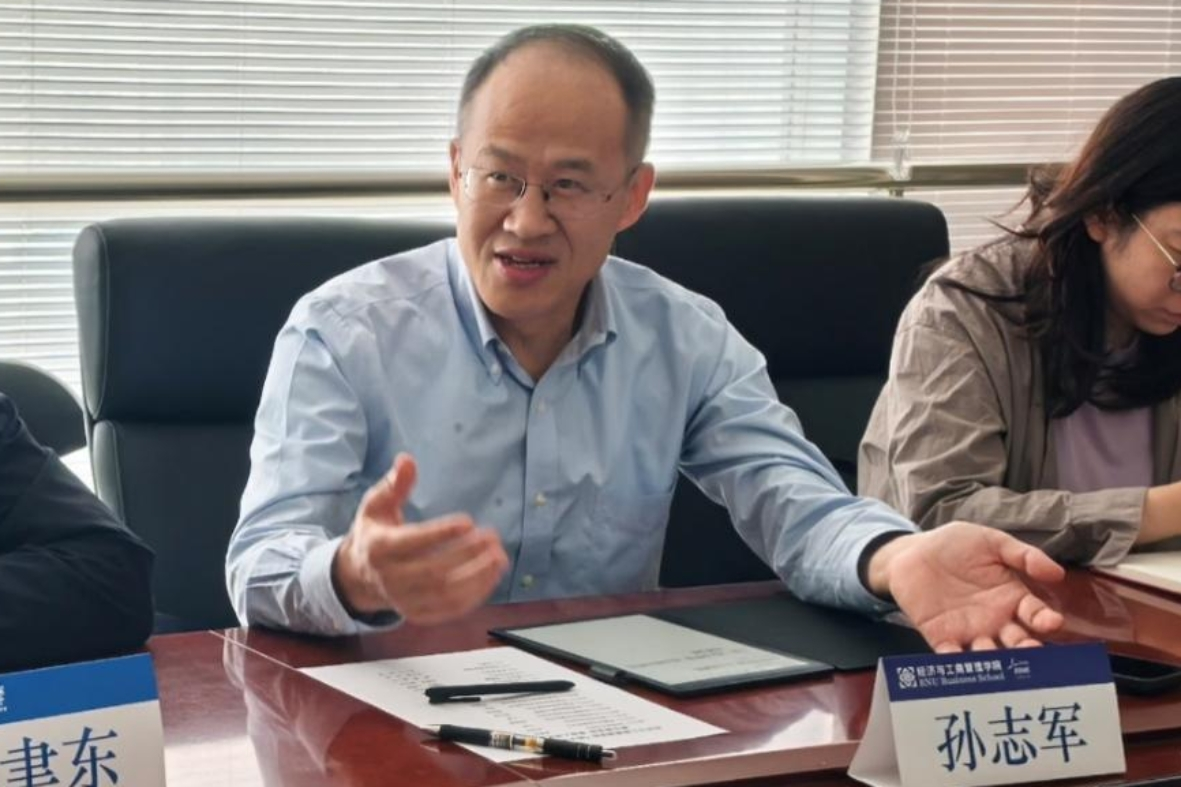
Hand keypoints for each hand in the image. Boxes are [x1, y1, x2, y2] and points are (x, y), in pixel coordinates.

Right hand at [332, 453, 508, 623]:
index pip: (411, 543)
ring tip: (499, 557)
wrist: (358, 577)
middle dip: (466, 555)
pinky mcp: (418, 614)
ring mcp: (404, 601)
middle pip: (433, 571)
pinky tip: (492, 575)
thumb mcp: (376, 505)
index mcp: (378, 549)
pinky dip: (474, 595)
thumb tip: (407, 460)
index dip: (440, 534)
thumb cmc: (374, 533)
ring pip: (445, 594)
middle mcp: (389, 579)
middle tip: (492, 537)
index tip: (469, 521)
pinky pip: (449, 610)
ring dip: (477, 577)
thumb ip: (394, 485)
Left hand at [867, 522, 1065, 651]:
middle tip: (1031, 651)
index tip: (1051, 622)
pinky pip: (951, 656)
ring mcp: (969, 632)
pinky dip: (956, 664)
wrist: (912, 552)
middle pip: (1016, 642)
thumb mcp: (991, 542)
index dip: (1044, 619)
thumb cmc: (955, 545)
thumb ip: (1022, 555)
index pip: (1034, 614)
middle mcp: (996, 622)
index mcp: (1012, 598)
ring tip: (997, 660)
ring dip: (994, 662)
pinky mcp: (941, 638)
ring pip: (988, 655)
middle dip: (1025, 650)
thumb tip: (1056, 572)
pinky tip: (960, 666)